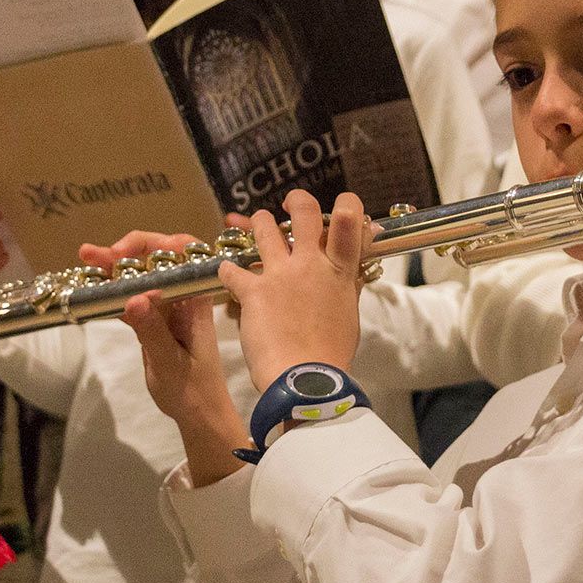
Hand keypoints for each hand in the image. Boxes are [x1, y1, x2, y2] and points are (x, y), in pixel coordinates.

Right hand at [90, 230, 248, 486]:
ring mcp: (167, 309)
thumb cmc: (193, 390)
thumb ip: (152, 331)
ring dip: (114, 269)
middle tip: (92, 255)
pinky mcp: (153, 322)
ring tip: (86, 259)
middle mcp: (183, 297)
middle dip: (126, 252)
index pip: (183, 253)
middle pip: (157, 260)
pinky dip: (113, 294)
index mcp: (196, 299)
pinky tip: (91, 289)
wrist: (199, 415)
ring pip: (140, 278)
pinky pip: (132, 299)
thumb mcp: (169, 362)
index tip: (123, 252)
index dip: (155, 244)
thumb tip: (133, 299)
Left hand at [219, 190, 365, 391]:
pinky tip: (228, 274)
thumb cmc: (331, 354)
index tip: (341, 208)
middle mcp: (310, 264)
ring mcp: (280, 275)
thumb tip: (354, 267)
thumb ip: (347, 285)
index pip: (349, 221)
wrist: (305, 380)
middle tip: (291, 204)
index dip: (347, 205)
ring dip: (259, 224)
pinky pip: (232, 270)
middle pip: (303, 212)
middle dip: (297, 201)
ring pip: (264, 228)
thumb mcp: (348, 314)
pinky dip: (229, 271)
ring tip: (257, 228)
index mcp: (339, 272)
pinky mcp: (252, 291)